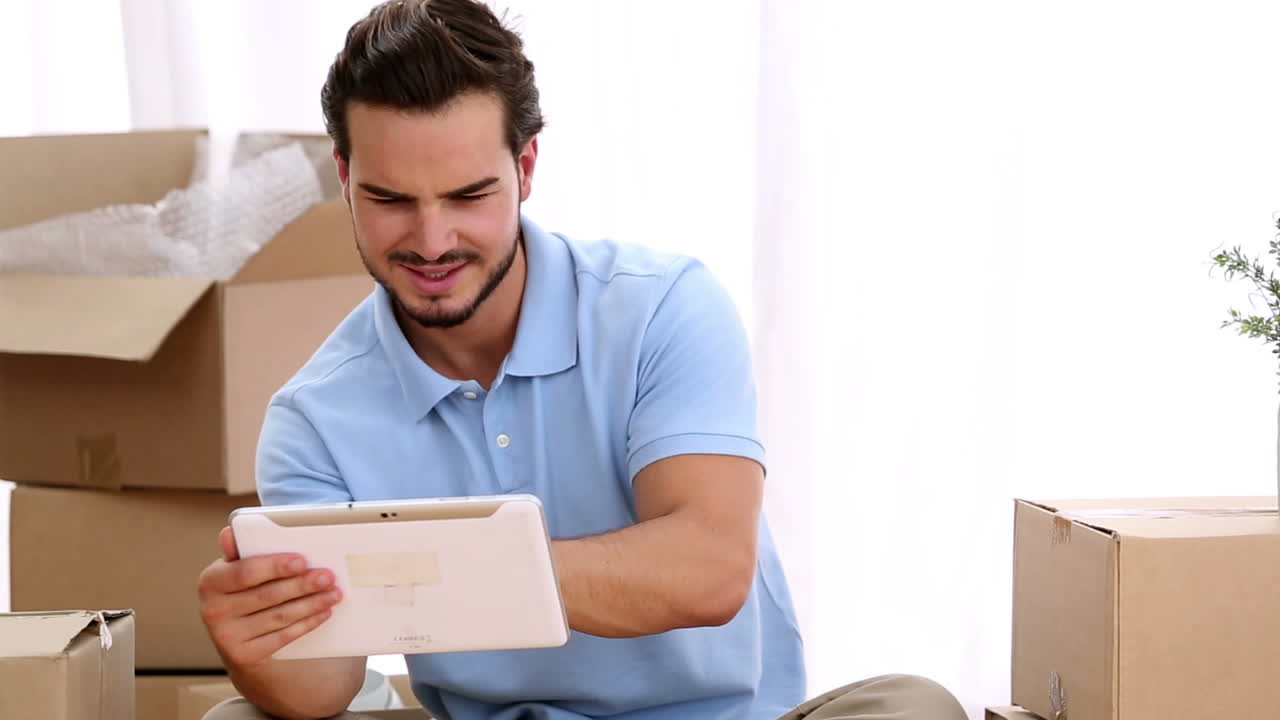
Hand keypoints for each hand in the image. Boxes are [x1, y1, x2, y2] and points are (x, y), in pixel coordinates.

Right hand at [197, 526, 342, 668]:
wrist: (236, 638)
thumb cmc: (243, 592)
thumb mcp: (237, 570)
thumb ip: (240, 552)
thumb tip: (229, 533)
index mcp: (210, 582)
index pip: (245, 572)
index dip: (275, 566)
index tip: (302, 561)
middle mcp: (213, 611)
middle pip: (267, 595)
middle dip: (302, 585)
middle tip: (329, 576)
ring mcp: (227, 637)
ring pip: (279, 616)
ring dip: (311, 604)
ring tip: (334, 593)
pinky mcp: (244, 656)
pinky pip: (283, 637)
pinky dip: (307, 623)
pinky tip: (323, 612)